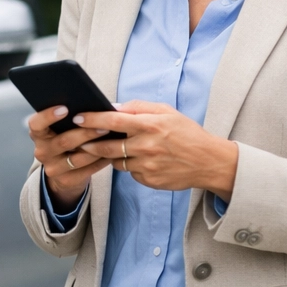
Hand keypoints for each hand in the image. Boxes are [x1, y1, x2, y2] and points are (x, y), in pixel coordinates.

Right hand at [27, 105, 111, 211]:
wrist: (63, 172)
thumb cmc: (66, 141)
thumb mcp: (60, 131)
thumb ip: (69, 120)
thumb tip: (92, 107)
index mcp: (38, 135)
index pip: (36, 124)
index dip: (48, 116)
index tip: (65, 108)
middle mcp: (41, 151)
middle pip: (63, 141)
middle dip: (86, 133)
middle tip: (104, 126)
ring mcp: (52, 168)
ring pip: (78, 158)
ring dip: (97, 148)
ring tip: (112, 139)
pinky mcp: (66, 180)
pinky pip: (87, 170)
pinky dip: (100, 161)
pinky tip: (111, 153)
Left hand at [72, 101, 238, 197]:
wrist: (209, 162)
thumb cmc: (187, 133)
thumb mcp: (167, 112)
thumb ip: (139, 107)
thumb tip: (114, 107)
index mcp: (151, 125)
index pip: (114, 121)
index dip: (92, 119)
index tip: (77, 117)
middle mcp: (147, 146)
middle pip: (107, 145)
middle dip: (89, 142)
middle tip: (78, 138)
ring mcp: (147, 166)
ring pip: (116, 160)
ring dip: (108, 154)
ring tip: (105, 147)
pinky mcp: (148, 180)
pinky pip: (129, 172)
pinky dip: (128, 165)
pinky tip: (136, 159)